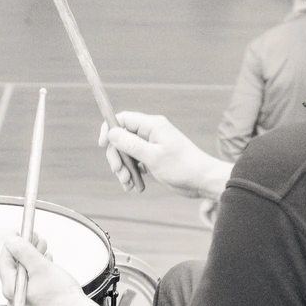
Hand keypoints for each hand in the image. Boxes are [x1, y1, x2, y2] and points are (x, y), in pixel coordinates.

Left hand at [0, 233, 88, 305]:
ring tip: (43, 247)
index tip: (19, 233)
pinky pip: (31, 284)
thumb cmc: (62, 298)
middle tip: (34, 238)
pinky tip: (46, 263)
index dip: (12, 245)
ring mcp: (25, 303)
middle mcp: (15, 299)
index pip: (4, 261)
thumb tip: (11, 241)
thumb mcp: (41, 267)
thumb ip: (24, 251)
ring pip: (24, 275)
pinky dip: (38, 271)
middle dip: (24, 250)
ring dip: (33, 259)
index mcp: (12, 290)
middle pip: (14, 268)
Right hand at [100, 110, 229, 199]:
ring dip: (123, 168)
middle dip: (117, 157)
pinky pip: (135, 163)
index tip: (103, 145)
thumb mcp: (153, 156)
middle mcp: (151, 133)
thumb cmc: (182, 167)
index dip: (109, 130)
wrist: (203, 180)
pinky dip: (132, 174)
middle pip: (121, 138)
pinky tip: (133, 185)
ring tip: (127, 184)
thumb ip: (131, 144)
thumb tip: (111, 132)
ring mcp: (152, 146)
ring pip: (127, 153)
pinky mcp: (154, 158)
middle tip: (119, 172)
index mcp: (152, 125)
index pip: (122, 119)